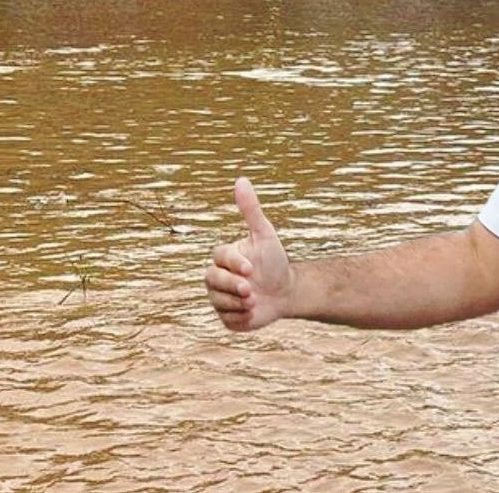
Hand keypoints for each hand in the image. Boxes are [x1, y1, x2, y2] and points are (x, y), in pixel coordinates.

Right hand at [204, 177, 292, 330]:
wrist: (286, 292)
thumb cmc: (274, 261)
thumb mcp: (265, 235)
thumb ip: (251, 210)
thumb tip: (241, 180)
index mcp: (223, 257)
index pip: (219, 258)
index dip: (233, 264)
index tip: (251, 269)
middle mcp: (217, 277)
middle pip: (212, 281)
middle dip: (233, 286)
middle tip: (251, 290)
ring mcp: (219, 298)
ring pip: (218, 301)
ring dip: (238, 303)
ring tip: (255, 300)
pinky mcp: (227, 317)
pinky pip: (226, 319)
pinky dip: (241, 317)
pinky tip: (253, 312)